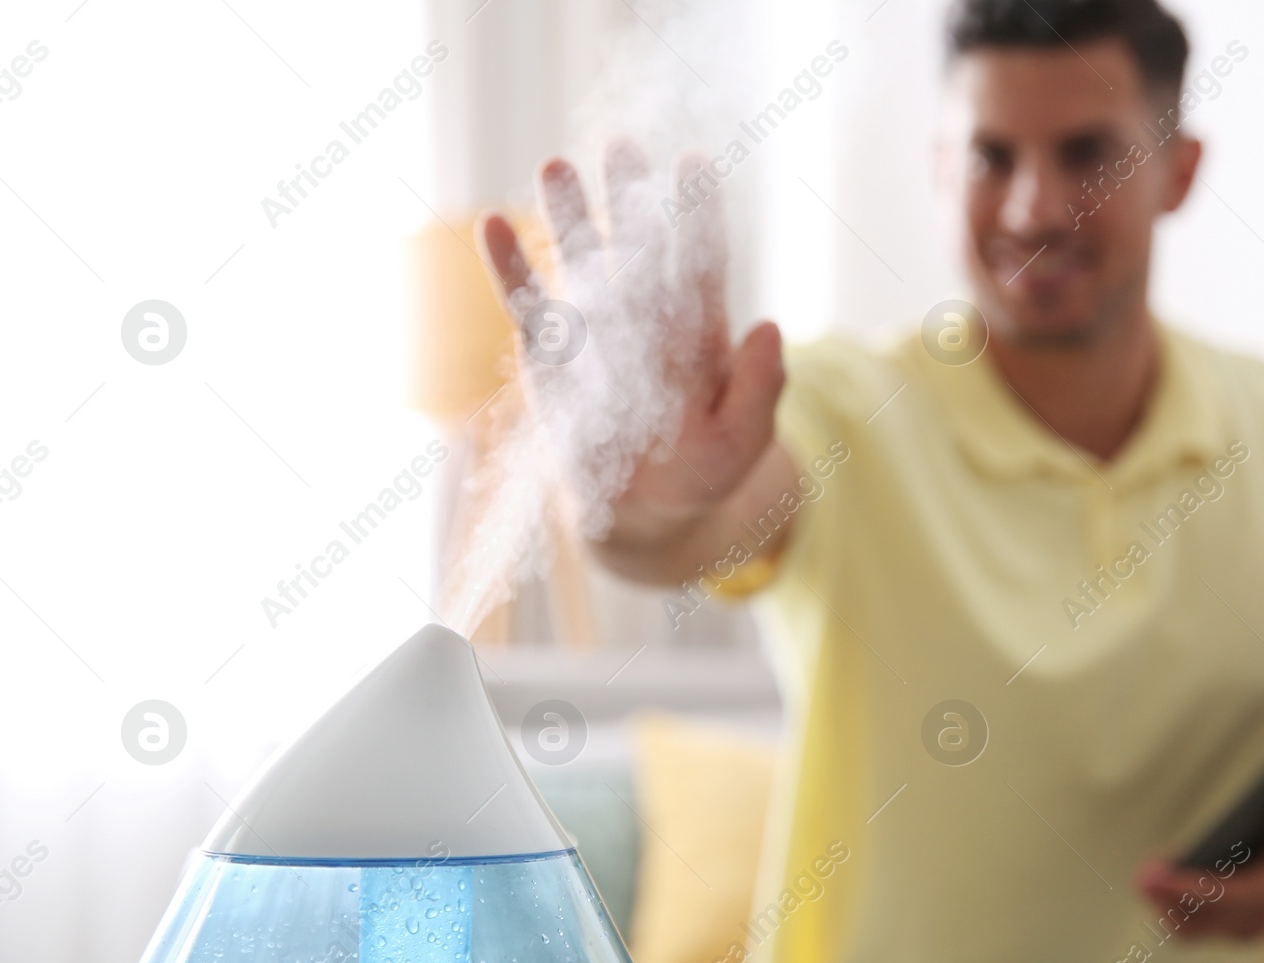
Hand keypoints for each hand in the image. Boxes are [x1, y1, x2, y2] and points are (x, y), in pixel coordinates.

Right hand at [477, 138, 784, 537]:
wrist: (642, 515)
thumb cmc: (699, 477)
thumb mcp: (741, 444)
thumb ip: (760, 390)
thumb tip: (770, 326)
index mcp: (696, 333)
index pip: (698, 262)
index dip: (695, 214)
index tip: (691, 164)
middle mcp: (644, 321)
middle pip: (636, 247)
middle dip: (628, 197)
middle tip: (619, 145)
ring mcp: (594, 335)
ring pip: (580, 264)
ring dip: (568, 217)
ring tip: (554, 166)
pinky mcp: (549, 359)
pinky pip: (528, 308)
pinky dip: (511, 269)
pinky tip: (493, 225)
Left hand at [1137, 784, 1263, 939]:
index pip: (1222, 896)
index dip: (1184, 887)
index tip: (1152, 874)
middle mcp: (1260, 918)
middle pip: (1197, 920)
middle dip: (1165, 898)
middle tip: (1142, 872)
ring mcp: (1247, 927)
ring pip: (1190, 929)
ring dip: (1162, 905)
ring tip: (1147, 874)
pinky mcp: (1236, 926)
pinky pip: (1193, 927)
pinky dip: (1171, 908)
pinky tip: (1158, 880)